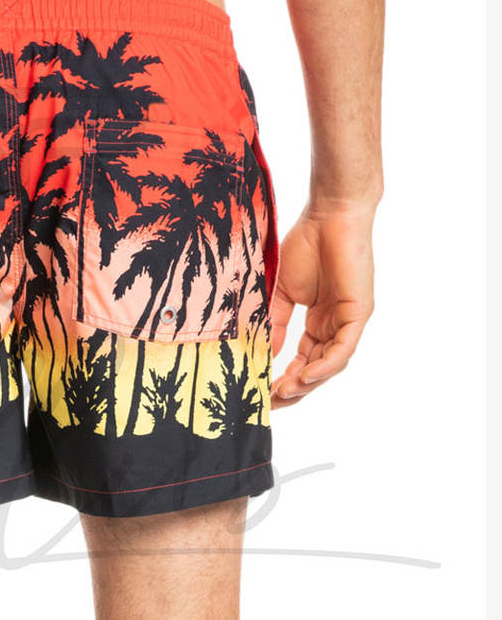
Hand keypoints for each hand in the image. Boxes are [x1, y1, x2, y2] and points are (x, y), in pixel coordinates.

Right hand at [270, 197, 376, 406]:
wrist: (329, 215)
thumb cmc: (306, 244)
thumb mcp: (281, 292)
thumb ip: (275, 323)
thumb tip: (264, 352)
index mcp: (318, 321)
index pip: (302, 360)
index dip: (283, 378)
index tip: (261, 393)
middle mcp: (335, 325)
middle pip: (316, 369)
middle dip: (293, 389)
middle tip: (270, 403)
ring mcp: (348, 321)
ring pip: (329, 364)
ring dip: (307, 383)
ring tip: (284, 393)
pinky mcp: (359, 313)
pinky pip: (342, 349)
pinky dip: (325, 366)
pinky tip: (305, 377)